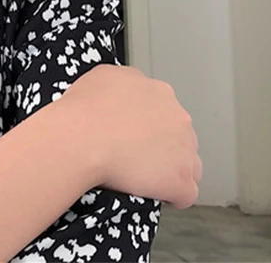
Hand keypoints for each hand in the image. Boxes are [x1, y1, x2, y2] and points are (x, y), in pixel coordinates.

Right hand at [61, 64, 201, 208]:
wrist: (82, 136)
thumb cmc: (84, 110)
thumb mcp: (103, 75)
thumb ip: (125, 81)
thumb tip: (124, 92)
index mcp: (160, 92)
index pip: (165, 110)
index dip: (149, 124)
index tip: (135, 133)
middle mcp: (178, 117)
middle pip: (180, 136)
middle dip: (163, 146)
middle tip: (136, 154)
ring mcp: (184, 150)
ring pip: (189, 164)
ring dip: (171, 170)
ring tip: (146, 178)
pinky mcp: (181, 180)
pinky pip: (185, 193)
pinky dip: (172, 196)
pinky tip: (154, 194)